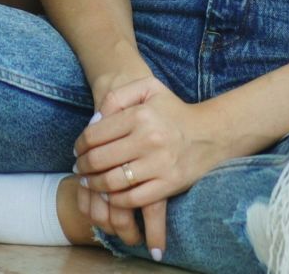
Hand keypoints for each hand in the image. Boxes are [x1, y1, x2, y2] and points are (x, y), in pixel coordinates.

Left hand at [75, 76, 222, 257]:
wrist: (211, 133)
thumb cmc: (173, 111)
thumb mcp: (148, 88)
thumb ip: (118, 96)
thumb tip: (94, 120)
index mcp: (140, 115)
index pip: (94, 135)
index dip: (80, 145)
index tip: (78, 150)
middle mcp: (149, 140)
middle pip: (99, 160)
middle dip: (82, 166)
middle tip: (79, 168)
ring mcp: (159, 164)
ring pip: (111, 181)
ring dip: (94, 184)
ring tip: (90, 182)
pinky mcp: (169, 184)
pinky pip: (132, 199)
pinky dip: (115, 200)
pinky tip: (110, 195)